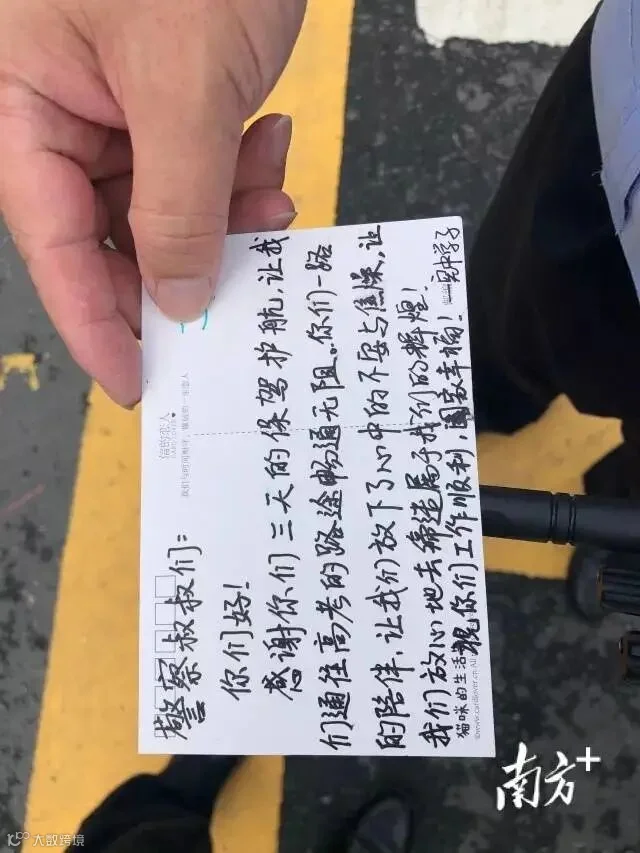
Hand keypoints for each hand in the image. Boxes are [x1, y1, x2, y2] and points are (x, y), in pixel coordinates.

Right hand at [0, 0, 306, 405]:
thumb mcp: (184, 88)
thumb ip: (177, 207)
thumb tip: (176, 301)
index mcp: (24, 105)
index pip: (54, 245)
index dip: (97, 323)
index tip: (141, 384)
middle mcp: (60, 114)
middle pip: (111, 236)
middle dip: (181, 268)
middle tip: (235, 302)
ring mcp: (115, 106)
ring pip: (166, 208)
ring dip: (224, 220)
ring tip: (272, 206)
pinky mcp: (166, 98)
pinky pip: (199, 169)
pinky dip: (240, 177)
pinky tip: (271, 152)